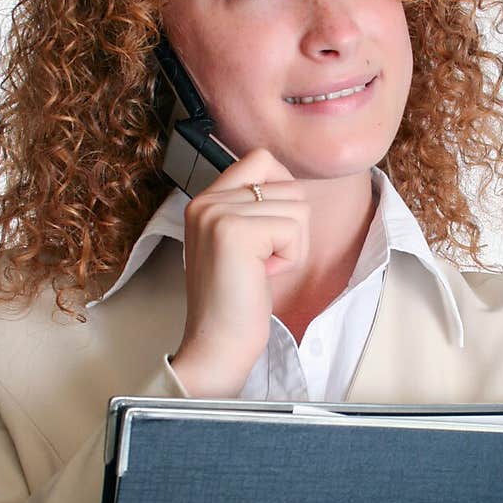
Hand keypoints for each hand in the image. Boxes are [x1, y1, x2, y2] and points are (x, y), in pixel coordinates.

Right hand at [170, 148, 310, 396]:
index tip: (270, 232)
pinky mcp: (235, 232)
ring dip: (291, 245)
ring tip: (260, 269)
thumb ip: (254, 208)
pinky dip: (289, 258)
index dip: (282, 191)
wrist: (218, 343)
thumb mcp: (240, 243)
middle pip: (288, 184)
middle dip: (290, 228)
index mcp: (205, 200)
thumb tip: (292, 183)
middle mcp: (207, 200)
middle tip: (260, 261)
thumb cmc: (235, 300)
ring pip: (297, 206)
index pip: (261, 159)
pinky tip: (262, 276)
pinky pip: (294, 229)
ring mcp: (218, 213)